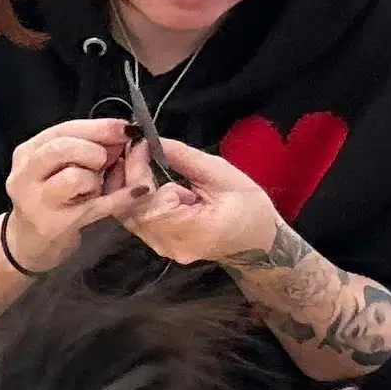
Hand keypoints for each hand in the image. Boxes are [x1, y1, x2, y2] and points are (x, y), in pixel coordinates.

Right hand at [0, 119, 143, 271]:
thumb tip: (123, 134)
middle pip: (62, 148)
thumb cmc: (51, 198)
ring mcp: (37, 202)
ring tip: (95, 188)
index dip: (99, 127)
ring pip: (74, 177)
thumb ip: (85, 146)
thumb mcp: (58, 166)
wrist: (30, 240)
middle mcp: (25, 175)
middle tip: (106, 161)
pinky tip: (136, 193)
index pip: (63, 130)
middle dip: (94, 150)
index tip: (126, 129)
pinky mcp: (55, 225)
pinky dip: (121, 198)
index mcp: (27, 153)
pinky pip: (96, 206)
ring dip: (95, 179)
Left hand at [119, 134, 284, 269]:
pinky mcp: (160, 244)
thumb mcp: (223, 175)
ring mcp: (162, 248)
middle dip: (129, 176)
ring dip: (133, 186)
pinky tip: (148, 180)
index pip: (145, 200)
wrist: (260, 241)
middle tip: (137, 148)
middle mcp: (168, 244)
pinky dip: (140, 198)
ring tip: (142, 160)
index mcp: (189, 230)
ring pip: (130, 216)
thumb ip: (185, 159)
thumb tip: (155, 141)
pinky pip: (139, 219)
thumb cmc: (250, 208)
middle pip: (130, 210)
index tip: (141, 144)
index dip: (138, 170)